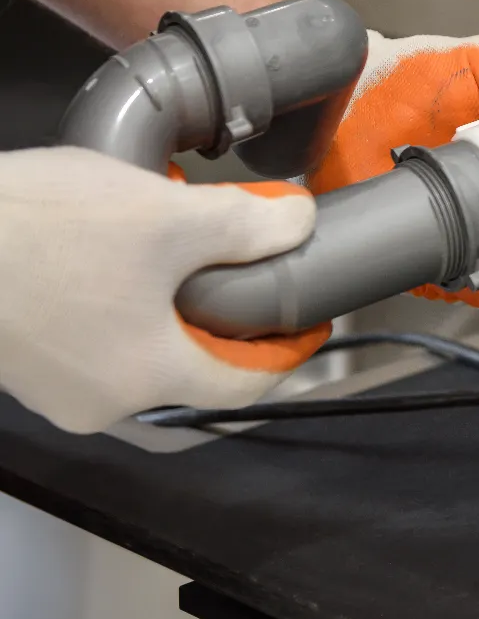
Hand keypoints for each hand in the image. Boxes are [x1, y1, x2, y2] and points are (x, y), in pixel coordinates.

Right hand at [0, 147, 326, 433]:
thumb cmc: (39, 230)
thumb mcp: (166, 216)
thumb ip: (247, 225)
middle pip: (192, 369)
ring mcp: (51, 386)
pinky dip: (120, 304)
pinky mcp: (18, 358)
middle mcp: (98, 402)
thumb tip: (299, 223)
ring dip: (168, 305)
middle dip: (225, 318)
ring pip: (139, 351)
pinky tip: (115, 251)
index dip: (288, 351)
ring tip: (179, 245)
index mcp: (146, 377)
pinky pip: (92, 340)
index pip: (245, 385)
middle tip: (245, 266)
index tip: (309, 322)